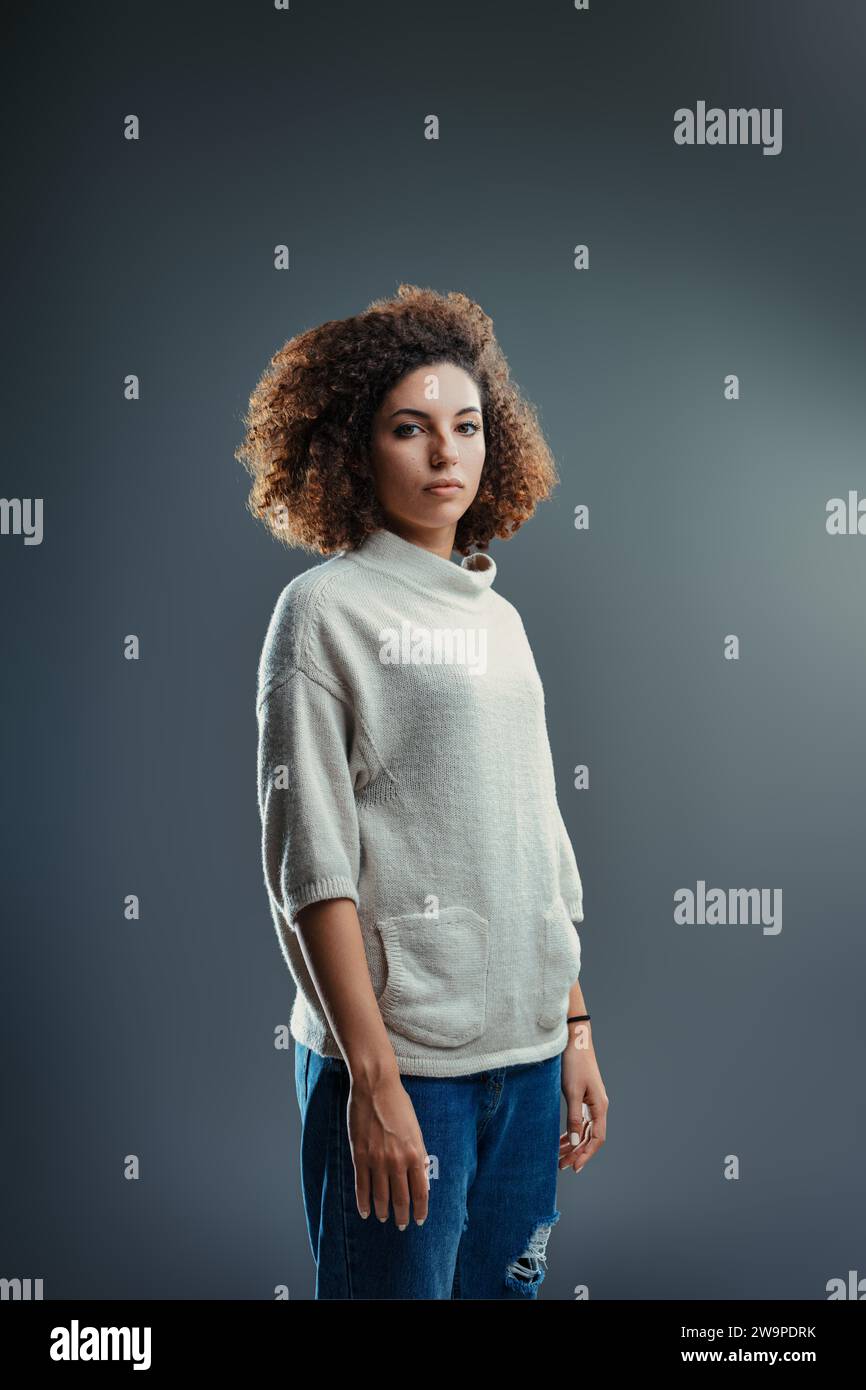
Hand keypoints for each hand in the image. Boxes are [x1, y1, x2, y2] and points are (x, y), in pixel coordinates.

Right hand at [347, 1072, 429, 1226]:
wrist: (375, 1086)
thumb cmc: (398, 1104)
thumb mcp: (416, 1129)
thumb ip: (419, 1153)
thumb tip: (422, 1175)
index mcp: (415, 1153)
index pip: (421, 1192)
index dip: (421, 1209)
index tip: (420, 1219)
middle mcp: (398, 1161)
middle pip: (401, 1198)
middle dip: (402, 1215)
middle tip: (401, 1225)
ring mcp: (377, 1160)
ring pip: (381, 1196)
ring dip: (383, 1211)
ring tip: (384, 1218)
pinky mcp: (360, 1156)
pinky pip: (362, 1186)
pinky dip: (363, 1202)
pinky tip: (365, 1211)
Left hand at [559, 1026, 608, 1172]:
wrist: (574, 1039)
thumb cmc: (574, 1063)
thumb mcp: (572, 1091)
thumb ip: (574, 1118)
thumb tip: (575, 1143)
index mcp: (600, 1106)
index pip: (596, 1138)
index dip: (586, 1154)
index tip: (574, 1167)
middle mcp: (598, 1106)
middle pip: (590, 1137)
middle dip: (577, 1153)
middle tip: (561, 1166)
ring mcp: (591, 1102)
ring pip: (584, 1130)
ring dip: (573, 1144)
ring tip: (558, 1157)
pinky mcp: (582, 1096)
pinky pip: (579, 1121)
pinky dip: (570, 1132)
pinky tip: (560, 1139)